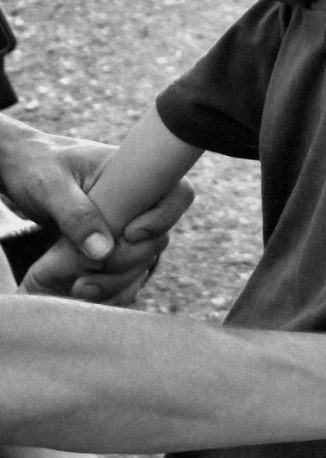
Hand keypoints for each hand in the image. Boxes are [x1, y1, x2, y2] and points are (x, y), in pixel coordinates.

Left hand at [0, 119, 192, 303]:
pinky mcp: (111, 242)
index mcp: (133, 173)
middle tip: (91, 266)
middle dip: (130, 259)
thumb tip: (104, 251)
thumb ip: (76, 215)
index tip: (129, 233)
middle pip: (158, 237)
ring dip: (117, 278)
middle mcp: (137, 199)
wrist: (18, 170)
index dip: (163, 218)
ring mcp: (125, 221)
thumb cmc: (34, 167)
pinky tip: (85, 290)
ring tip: (80, 287)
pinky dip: (110, 283)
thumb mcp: (50, 187)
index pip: (177, 193)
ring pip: (142, 258)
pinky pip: (124, 268)